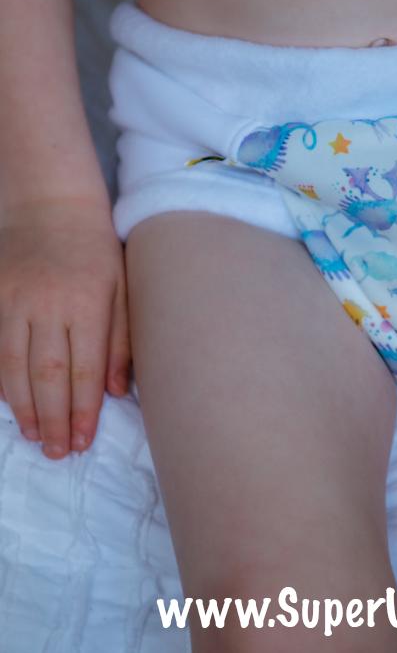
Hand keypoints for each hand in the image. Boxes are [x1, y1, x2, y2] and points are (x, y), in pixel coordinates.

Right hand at [0, 197, 129, 458]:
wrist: (51, 205)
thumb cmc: (98, 250)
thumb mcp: (123, 288)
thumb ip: (121, 339)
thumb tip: (117, 390)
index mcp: (88, 302)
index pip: (85, 367)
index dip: (82, 409)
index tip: (83, 439)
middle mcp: (48, 303)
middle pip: (47, 374)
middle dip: (53, 418)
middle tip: (58, 452)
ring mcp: (14, 299)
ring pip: (13, 366)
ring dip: (23, 407)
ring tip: (35, 435)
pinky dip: (1, 380)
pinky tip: (10, 403)